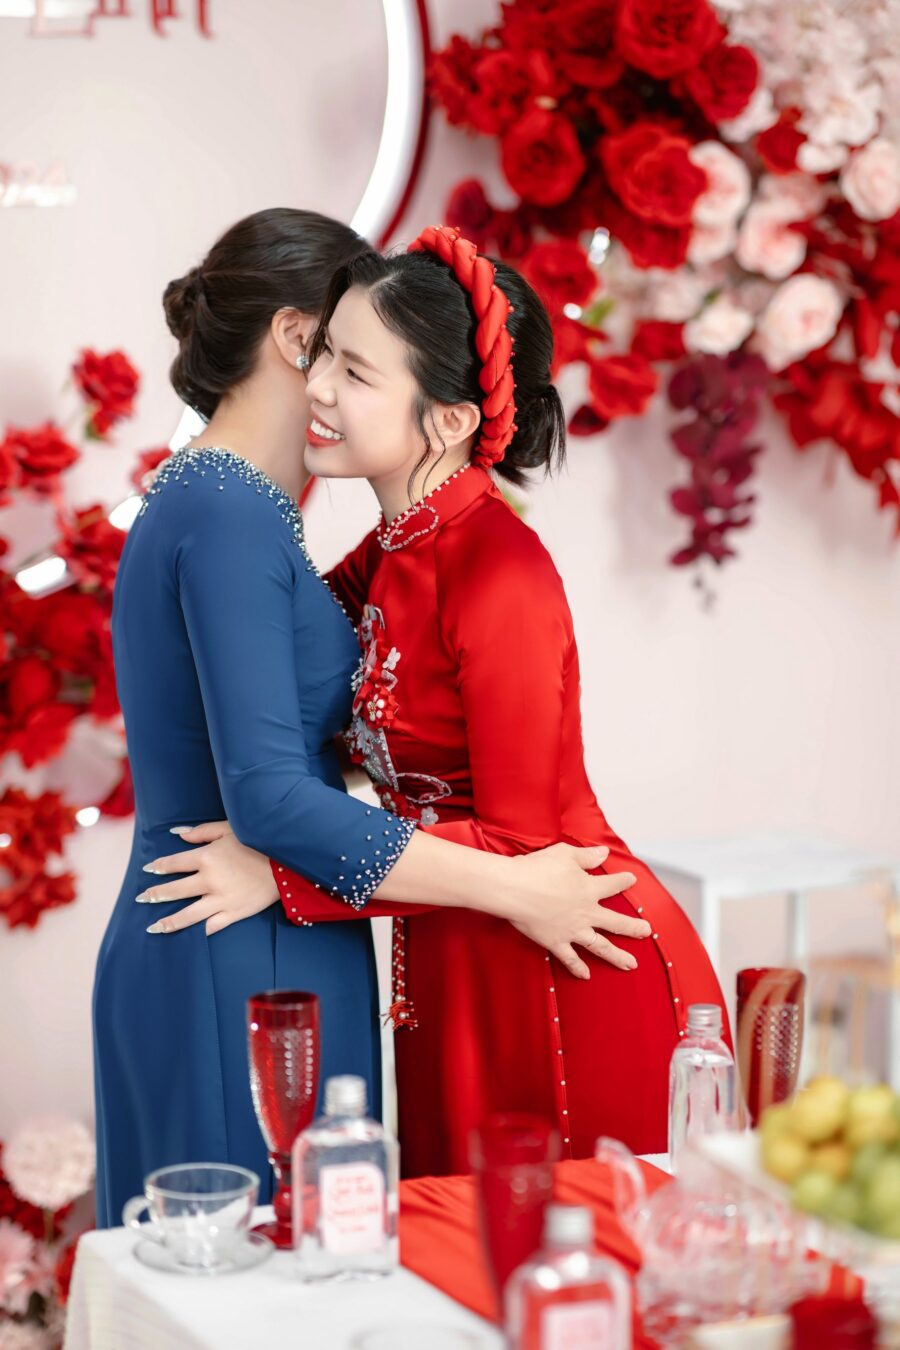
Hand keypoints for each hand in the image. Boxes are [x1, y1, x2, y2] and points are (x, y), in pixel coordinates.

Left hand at [137, 821, 277, 935]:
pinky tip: (187, 938)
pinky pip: (211, 927)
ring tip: (153, 928)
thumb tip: (176, 834)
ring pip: (187, 915)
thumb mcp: (229, 829)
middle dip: (155, 895)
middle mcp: (209, 880)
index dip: (159, 867)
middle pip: (175, 890)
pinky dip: (197, 933)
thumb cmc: (258, 841)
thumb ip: (201, 831)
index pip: (174, 863)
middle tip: (142, 899)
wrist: (286, 863)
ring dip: (168, 922)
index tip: (148, 870)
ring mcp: (221, 900)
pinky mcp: (234, 913)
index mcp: (207, 857)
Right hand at [507, 843, 649, 979]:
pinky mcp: (556, 942)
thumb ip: (587, 856)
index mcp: (589, 889)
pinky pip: (570, 958)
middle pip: (616, 923)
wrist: (515, 889)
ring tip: (631, 964)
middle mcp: (586, 912)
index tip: (631, 880)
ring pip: (600, 946)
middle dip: (633, 927)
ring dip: (617, 956)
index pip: (612, 885)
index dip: (623, 881)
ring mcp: (572, 930)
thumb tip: (604, 852)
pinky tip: (586, 975)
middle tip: (646, 931)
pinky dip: (578, 968)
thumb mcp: (565, 854)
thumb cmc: (538, 868)